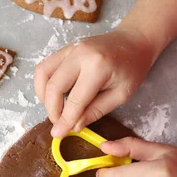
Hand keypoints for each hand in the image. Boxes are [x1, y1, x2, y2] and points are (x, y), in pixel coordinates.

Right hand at [34, 26, 154, 138]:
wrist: (133, 41)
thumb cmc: (132, 69)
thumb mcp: (120, 95)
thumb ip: (96, 111)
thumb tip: (74, 126)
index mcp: (98, 67)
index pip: (75, 100)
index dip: (65, 120)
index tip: (58, 134)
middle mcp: (79, 55)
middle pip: (53, 87)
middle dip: (52, 110)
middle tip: (58, 124)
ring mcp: (70, 49)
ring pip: (43, 74)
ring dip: (43, 96)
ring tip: (54, 109)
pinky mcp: (64, 49)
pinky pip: (44, 66)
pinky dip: (43, 84)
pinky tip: (52, 95)